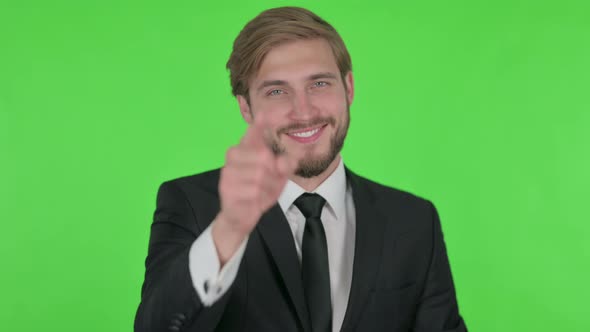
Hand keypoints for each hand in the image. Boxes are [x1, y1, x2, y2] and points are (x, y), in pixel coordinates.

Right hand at [212, 112, 297, 264]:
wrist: (238, 217)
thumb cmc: (258, 192)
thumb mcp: (276, 179)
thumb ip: (285, 167)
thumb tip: (290, 159)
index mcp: (245, 149)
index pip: (253, 133)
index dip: (259, 124)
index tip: (265, 113)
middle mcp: (233, 156)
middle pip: (264, 156)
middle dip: (274, 173)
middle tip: (271, 183)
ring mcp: (228, 172)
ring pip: (259, 175)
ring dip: (267, 188)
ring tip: (262, 194)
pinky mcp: (226, 188)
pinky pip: (253, 191)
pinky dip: (259, 199)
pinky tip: (255, 202)